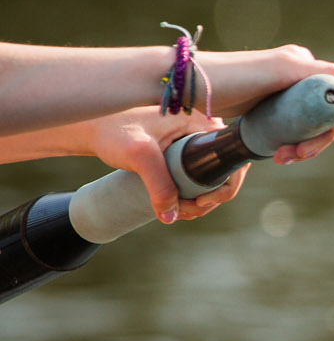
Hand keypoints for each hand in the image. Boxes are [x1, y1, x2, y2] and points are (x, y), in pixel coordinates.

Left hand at [80, 108, 245, 222]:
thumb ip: (158, 185)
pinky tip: (179, 205)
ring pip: (213, 178)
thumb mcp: (139, 156)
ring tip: (178, 211)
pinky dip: (194, 195)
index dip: (226, 185)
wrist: (92, 128)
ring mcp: (194, 142)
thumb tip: (171, 216)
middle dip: (212, 198)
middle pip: (226, 172)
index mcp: (203, 123)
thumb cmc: (114, 132)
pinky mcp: (183, 152)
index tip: (201, 201)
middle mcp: (203, 131)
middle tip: (186, 210)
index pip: (233, 159)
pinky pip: (201, 177)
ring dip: (203, 200)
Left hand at [198, 45, 333, 162]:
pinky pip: (295, 127)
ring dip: (303, 145)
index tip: (310, 143)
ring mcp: (286, 92)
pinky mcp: (272, 107)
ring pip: (312, 125)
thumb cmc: (231, 77)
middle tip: (294, 155)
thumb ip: (313, 72)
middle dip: (316, 139)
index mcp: (305, 64)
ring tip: (280, 158)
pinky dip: (291, 142)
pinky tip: (276, 152)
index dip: (333, 124)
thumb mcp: (278, 69)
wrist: (190, 85)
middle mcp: (299, 75)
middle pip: (327, 114)